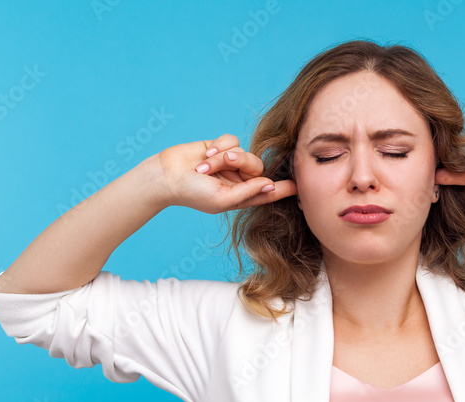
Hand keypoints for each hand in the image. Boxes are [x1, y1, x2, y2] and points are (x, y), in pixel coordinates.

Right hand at [154, 135, 296, 213]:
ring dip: (225, 156)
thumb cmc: (192, 193)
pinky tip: (205, 153)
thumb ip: (247, 193)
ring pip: (243, 152)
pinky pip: (232, 140)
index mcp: (241, 196)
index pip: (267, 192)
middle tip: (224, 163)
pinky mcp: (220, 147)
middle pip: (258, 166)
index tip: (299, 186)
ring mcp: (230, 163)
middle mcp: (239, 180)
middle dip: (242, 162)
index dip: (283, 189)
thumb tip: (269, 185)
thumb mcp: (222, 198)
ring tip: (205, 164)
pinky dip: (219, 145)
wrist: (166, 175)